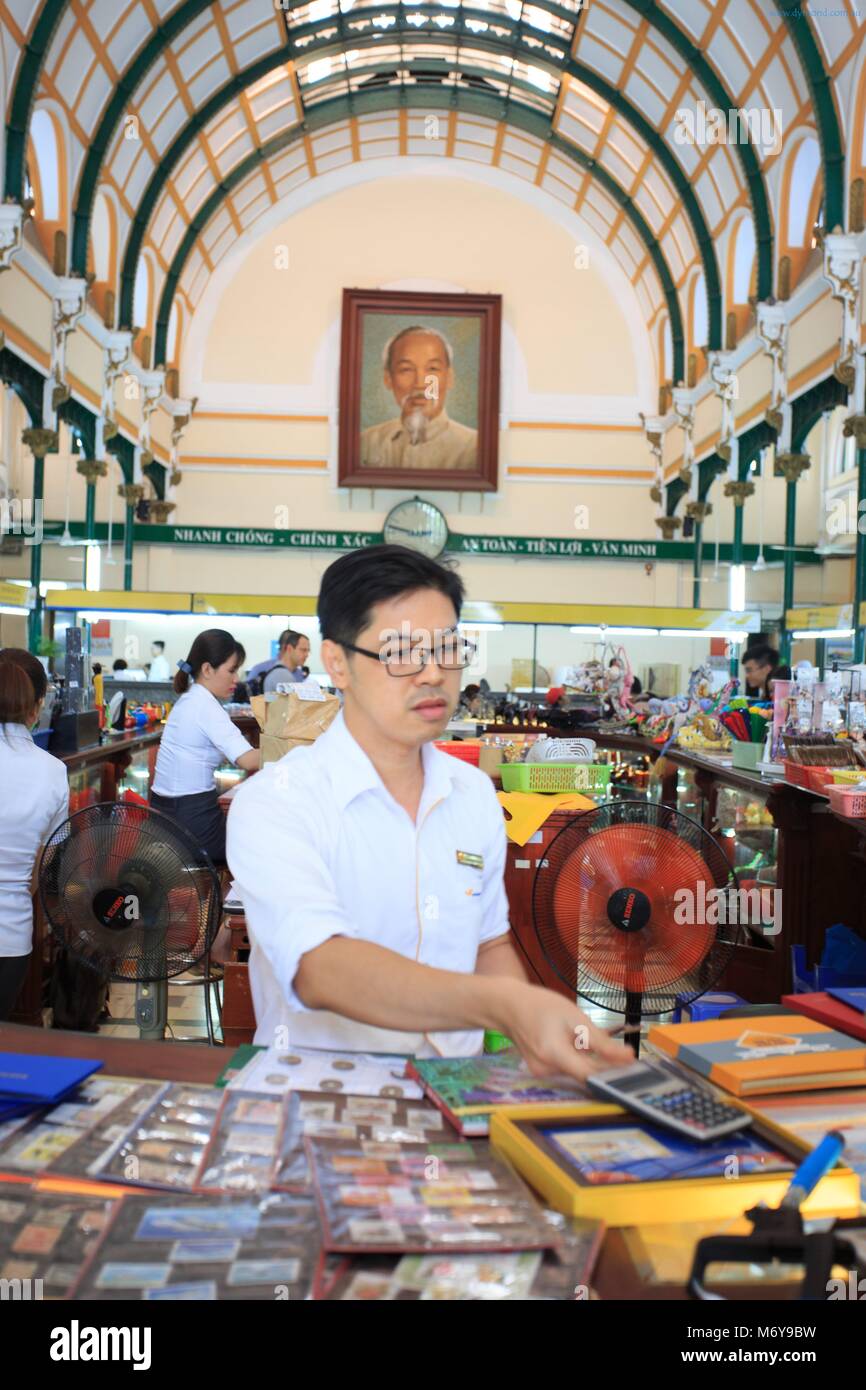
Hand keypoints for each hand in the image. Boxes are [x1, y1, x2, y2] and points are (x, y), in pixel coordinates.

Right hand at [497, 981, 633, 1083]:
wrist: (509, 1006)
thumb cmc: (540, 1005)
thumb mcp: (573, 1017)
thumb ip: (599, 1040)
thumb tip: (626, 1057)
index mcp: (553, 1055)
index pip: (590, 1075)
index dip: (613, 1074)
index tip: (632, 1066)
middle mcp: (547, 1070)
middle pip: (585, 1074)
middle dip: (607, 1065)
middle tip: (625, 1054)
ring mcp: (543, 1072)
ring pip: (577, 1070)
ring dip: (592, 1060)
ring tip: (599, 1044)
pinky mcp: (542, 1070)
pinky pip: (568, 1067)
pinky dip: (578, 1058)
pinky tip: (578, 1043)